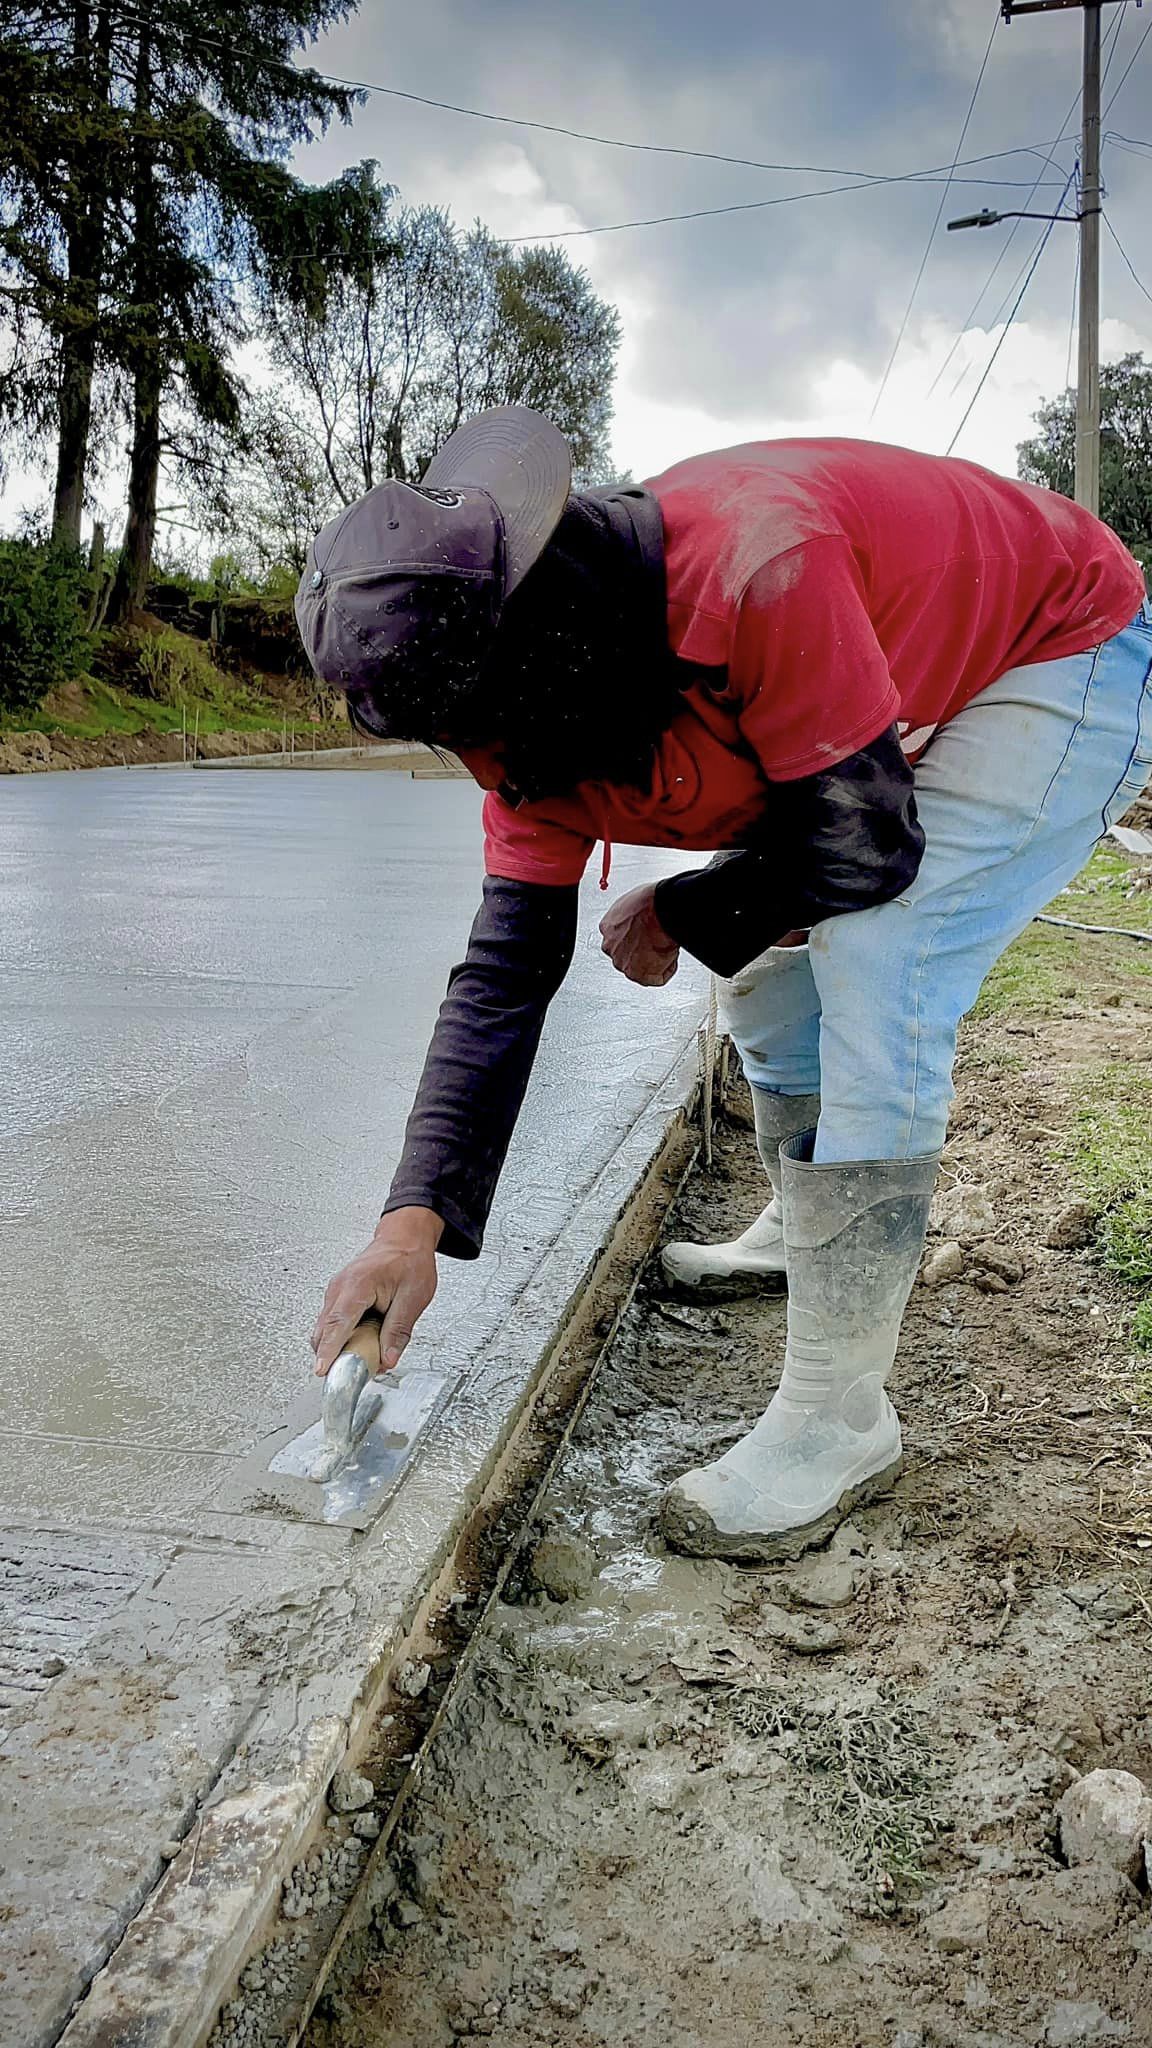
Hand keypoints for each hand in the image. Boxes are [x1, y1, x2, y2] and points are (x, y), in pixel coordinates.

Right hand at [311, 1207, 442, 1376]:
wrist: (404, 1238)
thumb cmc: (409, 1260)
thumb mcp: (414, 1298)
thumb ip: (398, 1331)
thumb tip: (388, 1359)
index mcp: (358, 1285)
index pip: (338, 1324)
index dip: (328, 1351)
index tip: (323, 1370)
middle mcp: (340, 1288)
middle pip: (324, 1331)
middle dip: (333, 1355)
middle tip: (355, 1372)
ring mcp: (336, 1291)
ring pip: (327, 1329)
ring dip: (340, 1347)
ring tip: (367, 1353)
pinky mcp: (339, 1297)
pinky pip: (334, 1323)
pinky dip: (343, 1337)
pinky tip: (364, 1339)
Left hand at [599, 882, 680, 986]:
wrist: (660, 911)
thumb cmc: (648, 903)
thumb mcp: (630, 905)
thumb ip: (629, 920)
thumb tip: (640, 922)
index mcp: (607, 927)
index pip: (617, 940)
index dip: (634, 939)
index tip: (644, 937)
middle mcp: (611, 948)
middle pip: (626, 957)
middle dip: (641, 953)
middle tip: (657, 944)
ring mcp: (624, 963)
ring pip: (640, 969)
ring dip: (654, 962)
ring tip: (666, 948)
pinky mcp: (641, 975)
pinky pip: (657, 978)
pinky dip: (667, 969)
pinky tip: (672, 956)